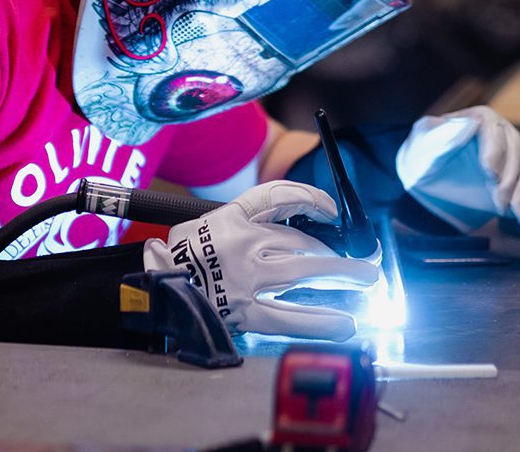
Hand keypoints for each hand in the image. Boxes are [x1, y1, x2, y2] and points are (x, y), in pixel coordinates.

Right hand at [141, 181, 380, 340]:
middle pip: (300, 240)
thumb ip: (243, 220)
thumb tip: (292, 222)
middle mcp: (241, 244)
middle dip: (334, 250)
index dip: (311, 199)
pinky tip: (345, 324)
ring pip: (303, 271)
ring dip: (341, 275)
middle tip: (358, 259)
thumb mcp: (204, 224)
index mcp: (229, 219)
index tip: (330, 208)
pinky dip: (321, 321)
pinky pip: (290, 316)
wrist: (153, 293)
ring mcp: (245, 278)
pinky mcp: (245, 311)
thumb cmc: (180, 259)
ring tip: (366, 279)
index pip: (278, 196)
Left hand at [395, 105, 519, 229]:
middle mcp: (501, 133)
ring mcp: (511, 156)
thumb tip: (469, 123)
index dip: (495, 150)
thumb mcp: (423, 143)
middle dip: (509, 180)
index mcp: (477, 118)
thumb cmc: (421, 156)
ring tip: (517, 217)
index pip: (493, 127)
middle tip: (497, 204)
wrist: (426, 179)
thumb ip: (440, 133)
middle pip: (516, 151)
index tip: (490, 174)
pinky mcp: (516, 178)